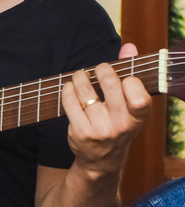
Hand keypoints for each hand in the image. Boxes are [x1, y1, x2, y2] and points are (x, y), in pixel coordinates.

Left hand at [61, 43, 151, 175]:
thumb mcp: (130, 106)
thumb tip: (128, 46)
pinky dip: (68, 89)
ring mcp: (100, 130)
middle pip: (110, 85)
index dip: (129, 80)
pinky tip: (70, 87)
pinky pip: (70, 101)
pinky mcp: (81, 132)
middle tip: (98, 69)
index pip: (139, 95)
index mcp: (138, 118)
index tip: (122, 77)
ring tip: (80, 76)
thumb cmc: (118, 124)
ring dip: (80, 77)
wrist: (101, 160)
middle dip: (101, 69)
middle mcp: (121, 125)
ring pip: (86, 91)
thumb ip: (130, 74)